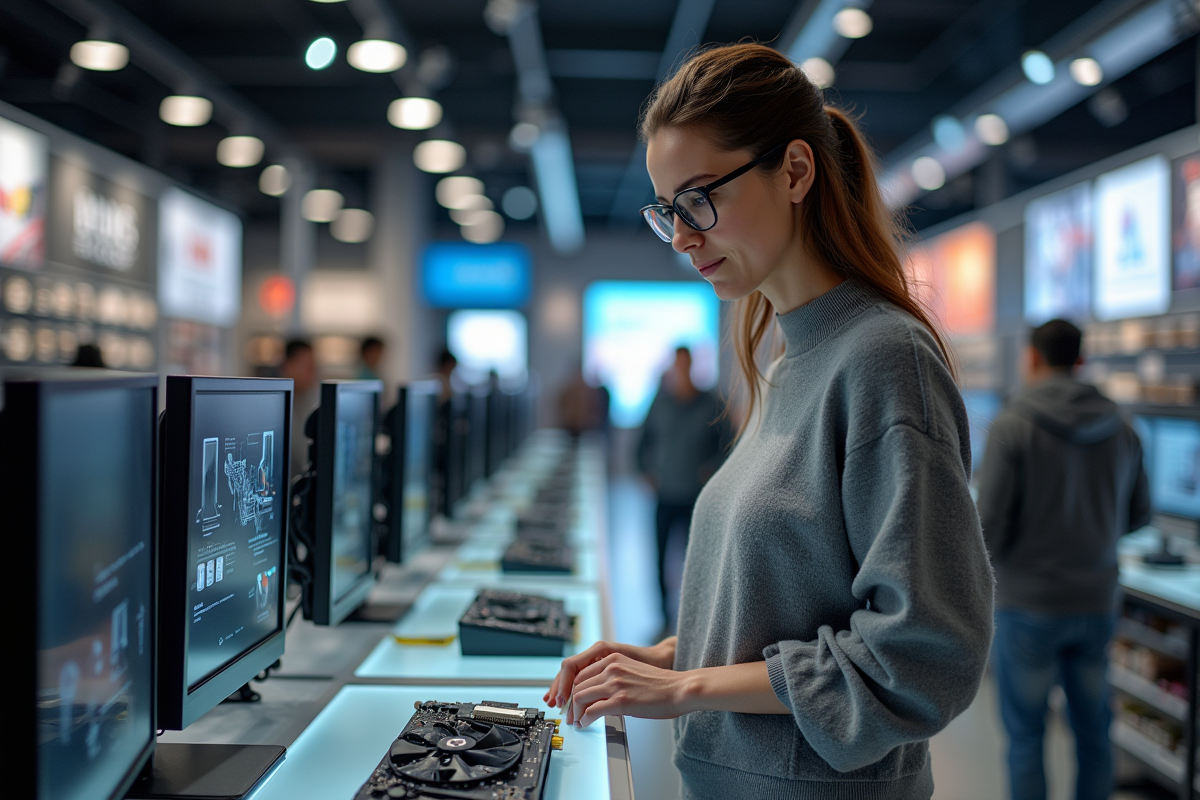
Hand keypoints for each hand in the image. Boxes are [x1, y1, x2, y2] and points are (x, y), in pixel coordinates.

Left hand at [544, 638, 674, 712]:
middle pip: (576, 684)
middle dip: (569, 702)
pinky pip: (591, 711)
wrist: (679, 689)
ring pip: (580, 697)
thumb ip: (613, 676)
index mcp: (612, 658)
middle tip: (569, 714)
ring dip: (574, 712)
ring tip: (576, 721)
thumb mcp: (631, 671)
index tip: (568, 699)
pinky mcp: (620, 701)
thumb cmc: (660, 684)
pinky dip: (584, 720)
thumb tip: (598, 694)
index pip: (580, 672)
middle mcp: (610, 668)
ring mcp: (615, 683)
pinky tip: (586, 724)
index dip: (570, 688)